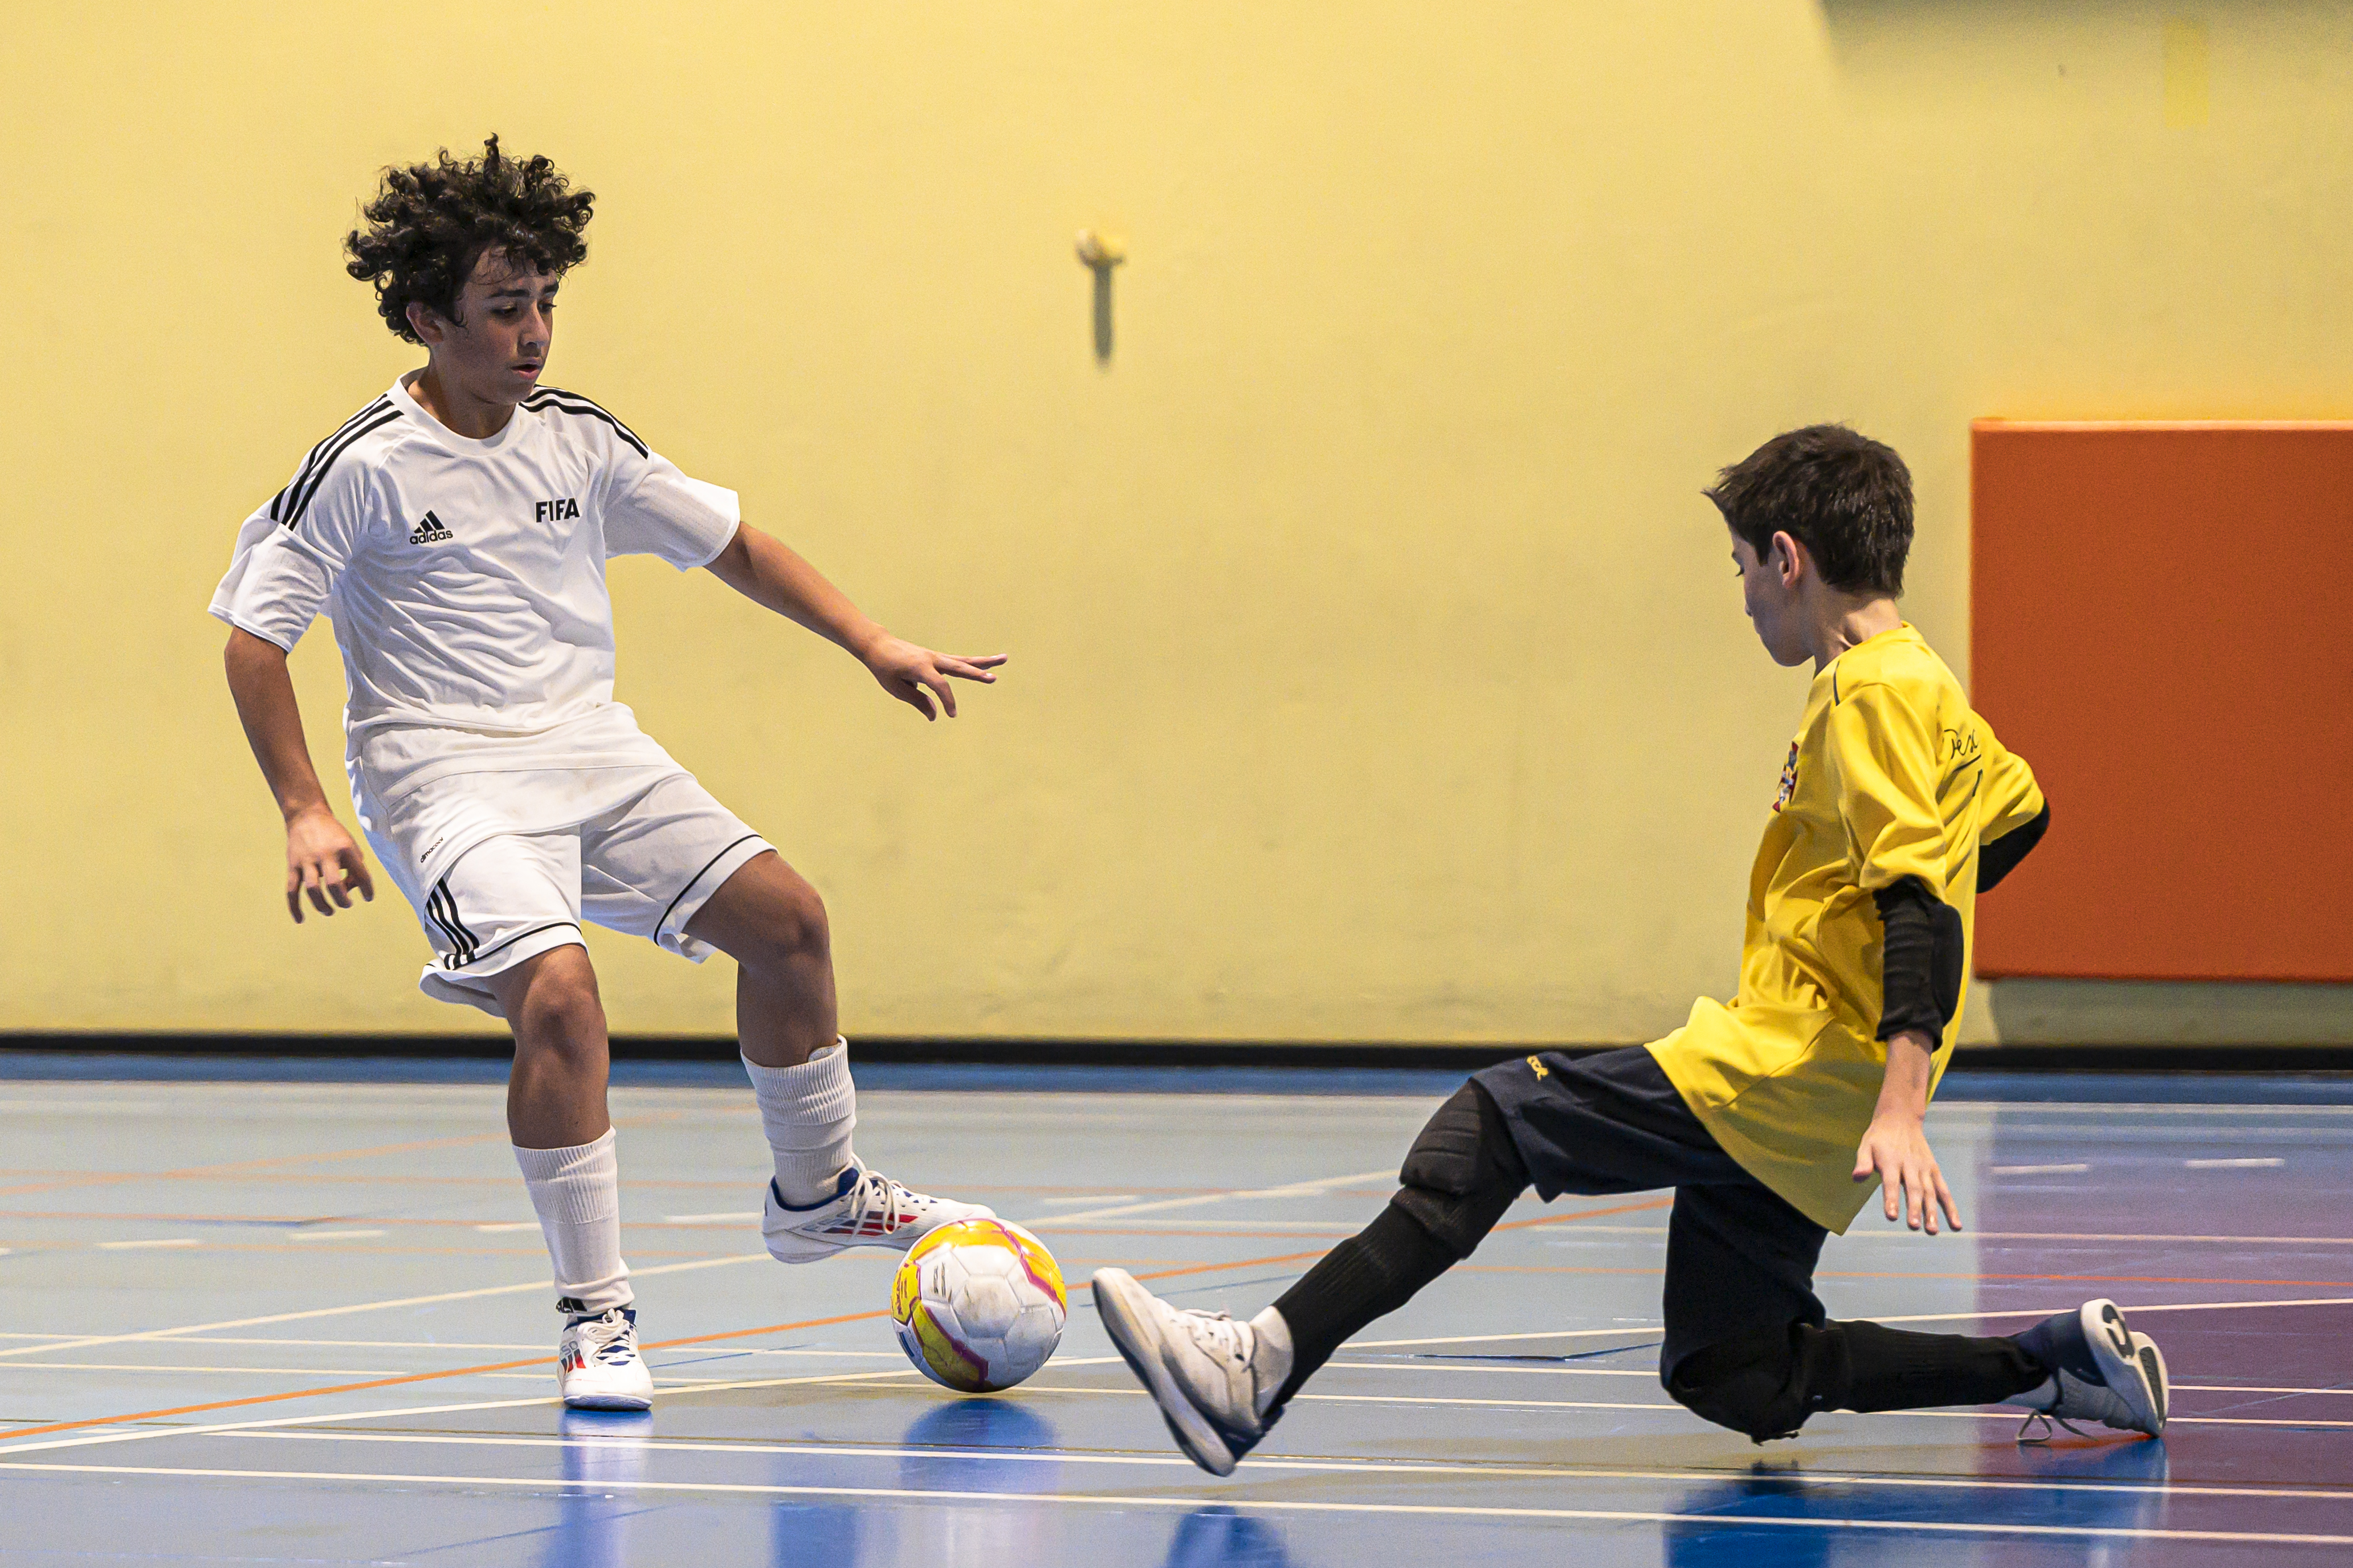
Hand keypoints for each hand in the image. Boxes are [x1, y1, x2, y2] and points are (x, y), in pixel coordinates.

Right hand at [284, 804, 374, 922]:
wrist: (307, 816)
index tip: (368, 897)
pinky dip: (294, 907)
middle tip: (347, 903)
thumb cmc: (334, 836)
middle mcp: (326, 854)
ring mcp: (307, 860)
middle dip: (343, 900)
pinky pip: (292, 890)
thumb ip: (355, 868)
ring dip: (322, 905)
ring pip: (313, 889)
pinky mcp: (292, 865)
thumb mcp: (351, 846)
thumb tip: (350, 891)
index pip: (361, 874)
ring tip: (329, 910)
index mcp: (345, 848)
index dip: (367, 889)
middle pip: (334, 884)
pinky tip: (300, 919)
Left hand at [860, 636, 1005, 720]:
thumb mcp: (896, 689)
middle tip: (994, 678)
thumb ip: (917, 701)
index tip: (951, 714)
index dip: (948, 700)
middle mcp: (932, 659)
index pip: (940, 685)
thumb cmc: (885, 668)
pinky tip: (986, 665)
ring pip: (964, 660)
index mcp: (920, 667)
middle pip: (959, 667)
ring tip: (1004, 659)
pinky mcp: (937, 658)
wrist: (878, 645)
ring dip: (984, 661)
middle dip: (977, 673)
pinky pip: (958, 661)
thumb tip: (936, 715)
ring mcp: (936, 656)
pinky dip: (972, 663)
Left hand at [1851, 1111, 1961, 1234]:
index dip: (1891, 1199)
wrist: (1901, 1119)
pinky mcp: (1934, 1170)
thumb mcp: (1865, 1145)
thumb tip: (1856, 1177)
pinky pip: (1944, 1190)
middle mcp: (1910, 1165)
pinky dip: (1950, 1207)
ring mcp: (1924, 1168)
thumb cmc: (1879, 1137)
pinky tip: (1955, 1223)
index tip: (1891, 1216)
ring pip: (1930, 1192)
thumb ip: (1863, 1162)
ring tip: (1932, 1230)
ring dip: (1932, 1211)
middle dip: (1914, 1208)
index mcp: (1891, 1160)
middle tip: (1913, 1226)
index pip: (1891, 1182)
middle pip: (1913, 1189)